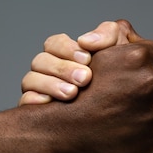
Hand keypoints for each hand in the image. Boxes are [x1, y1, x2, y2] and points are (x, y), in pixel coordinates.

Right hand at [20, 20, 139, 104]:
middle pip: (40, 61)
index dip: (67, 48)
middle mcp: (49, 72)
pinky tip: (52, 105)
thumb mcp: (122, 53)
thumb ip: (109, 35)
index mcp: (65, 56)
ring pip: (30, 80)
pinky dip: (34, 101)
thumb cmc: (122, 83)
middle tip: (85, 79)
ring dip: (50, 84)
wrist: (127, 117)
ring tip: (72, 94)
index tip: (87, 58)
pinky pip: (25, 103)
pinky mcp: (36, 113)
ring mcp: (40, 91)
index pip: (54, 43)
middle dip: (62, 68)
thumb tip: (86, 40)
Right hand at [27, 37, 152, 152]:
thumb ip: (112, 35)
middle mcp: (148, 80)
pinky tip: (139, 123)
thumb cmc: (76, 92)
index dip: (150, 63)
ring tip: (135, 109)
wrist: (64, 134)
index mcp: (137, 56)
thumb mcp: (91, 54)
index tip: (139, 73)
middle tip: (136, 93)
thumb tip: (132, 36)